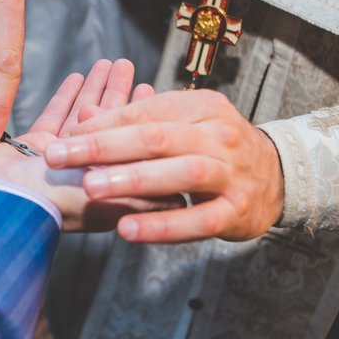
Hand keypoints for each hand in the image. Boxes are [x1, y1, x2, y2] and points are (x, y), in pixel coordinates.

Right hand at [0, 58, 166, 230]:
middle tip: (129, 66)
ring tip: (109, 62)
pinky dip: (66, 97)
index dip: (145, 120)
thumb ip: (147, 185)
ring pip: (84, 117)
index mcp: (110, 187)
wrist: (5, 199)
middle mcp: (89, 171)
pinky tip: (76, 76)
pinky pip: (54, 116)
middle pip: (111, 126)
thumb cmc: (61, 201)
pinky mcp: (35, 146)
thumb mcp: (118, 195)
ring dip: (97, 89)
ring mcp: (61, 159)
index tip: (152, 93)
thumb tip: (179, 182)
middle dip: (121, 95)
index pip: (134, 148)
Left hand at [43, 89, 284, 241]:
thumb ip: (136, 122)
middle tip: (59, 157)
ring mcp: (230, 173)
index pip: (143, 114)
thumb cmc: (218, 149)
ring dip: (132, 180)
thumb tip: (83, 116)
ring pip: (179, 173)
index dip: (100, 126)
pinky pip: (197, 219)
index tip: (62, 138)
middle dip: (102, 147)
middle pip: (154, 138)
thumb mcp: (183, 125)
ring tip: (92, 188)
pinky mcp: (237, 210)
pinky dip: (162, 225)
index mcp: (200, 107)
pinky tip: (128, 230)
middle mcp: (217, 135)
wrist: (279, 177)